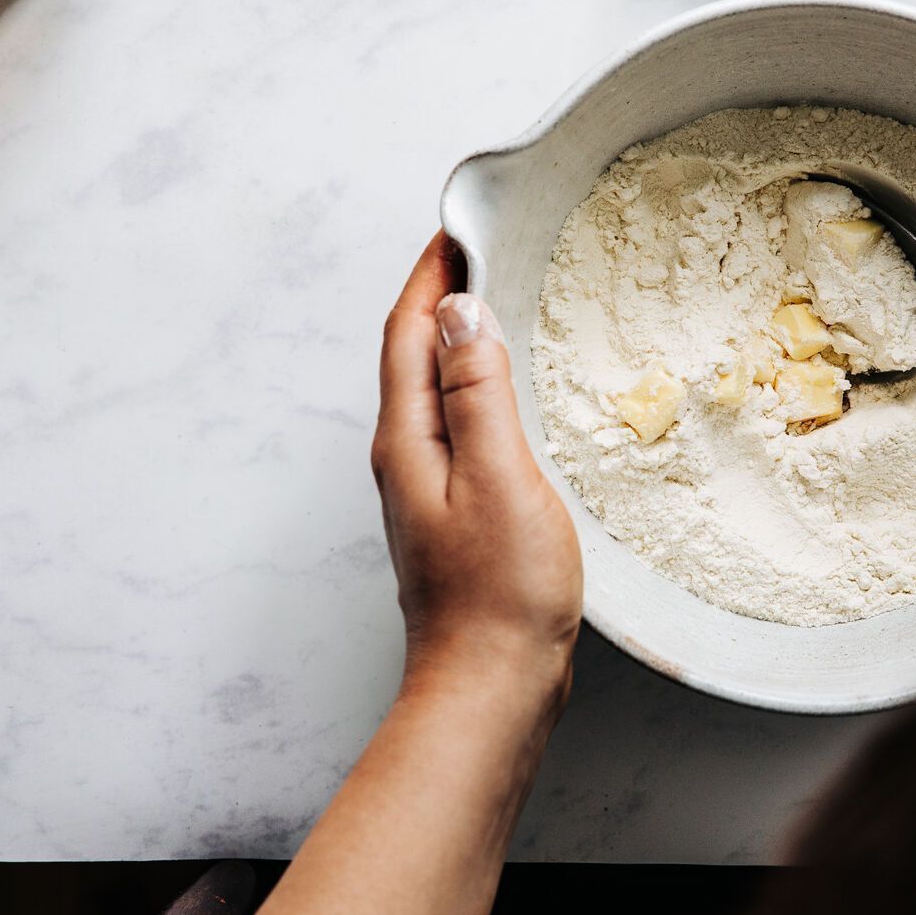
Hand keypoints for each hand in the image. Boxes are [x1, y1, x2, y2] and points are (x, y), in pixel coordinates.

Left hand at [371, 234, 582, 701]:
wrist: (491, 689)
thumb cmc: (499, 594)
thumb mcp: (499, 477)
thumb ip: (477, 391)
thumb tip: (458, 310)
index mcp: (408, 440)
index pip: (406, 332)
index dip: (429, 274)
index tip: (458, 226)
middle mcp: (405, 459)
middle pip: (411, 355)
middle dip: (440, 296)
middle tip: (483, 249)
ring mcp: (427, 491)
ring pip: (433, 392)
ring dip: (457, 340)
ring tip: (499, 303)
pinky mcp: (455, 516)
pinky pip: (458, 427)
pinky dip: (477, 388)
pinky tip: (510, 394)